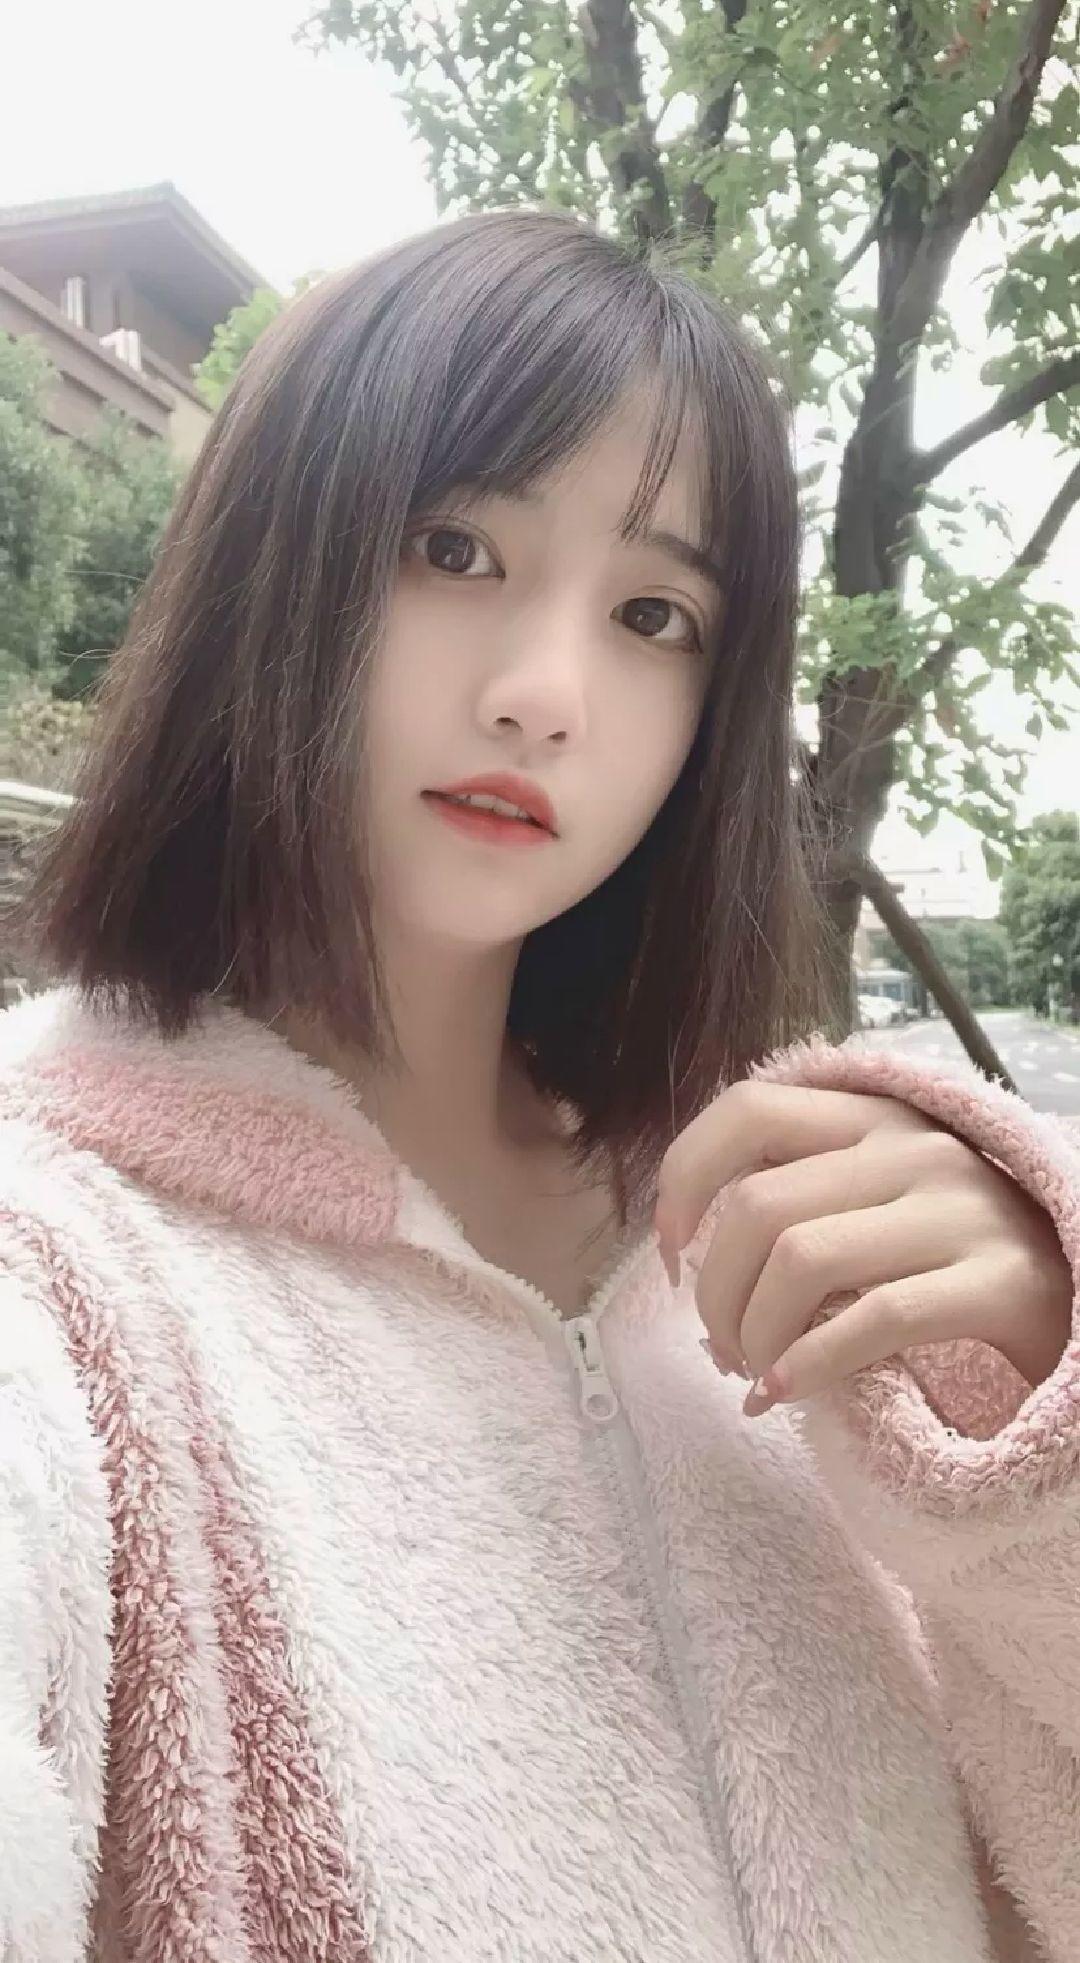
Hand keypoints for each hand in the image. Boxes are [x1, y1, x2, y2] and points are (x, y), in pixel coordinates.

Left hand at [655, 1082, 1072, 1416]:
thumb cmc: (951, 1259)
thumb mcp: (875, 1201)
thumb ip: (801, 1199)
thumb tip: (687, 1256)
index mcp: (873, 1119)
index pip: (748, 1109)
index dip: (684, 1177)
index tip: (667, 1251)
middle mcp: (914, 1149)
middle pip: (757, 1207)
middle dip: (713, 1291)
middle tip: (721, 1345)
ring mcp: (960, 1212)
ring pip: (802, 1259)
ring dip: (754, 1333)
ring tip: (755, 1374)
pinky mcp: (999, 1283)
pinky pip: (874, 1320)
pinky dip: (809, 1365)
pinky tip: (785, 1394)